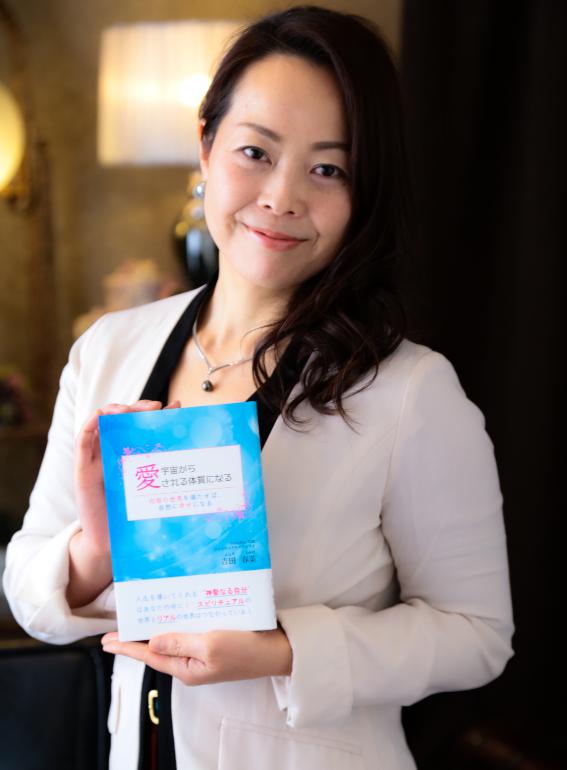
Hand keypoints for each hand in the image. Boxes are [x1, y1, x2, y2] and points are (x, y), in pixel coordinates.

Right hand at [74, 399, 178, 553]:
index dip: (149, 409)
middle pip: (119, 418)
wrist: (110, 541)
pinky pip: (82, 440)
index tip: (169, 408)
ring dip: (113, 410)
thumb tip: (184, 440)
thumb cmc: (132, 510)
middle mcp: (111, 450)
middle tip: (154, 408)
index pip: (135, 421)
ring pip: (100, 422)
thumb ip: (163, 458)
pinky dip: (91, 424)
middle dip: (135, 407)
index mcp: (127, 451)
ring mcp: (95, 458)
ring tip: (128, 410)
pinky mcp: (83, 469)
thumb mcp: (152, 480)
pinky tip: (102, 416)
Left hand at [101, 627, 292, 684]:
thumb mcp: (211, 646)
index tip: (105, 640)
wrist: (276, 652)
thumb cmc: (246, 650)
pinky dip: (178, 621)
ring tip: (139, 615)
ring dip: (156, 626)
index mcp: (185, 667)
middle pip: (157, 647)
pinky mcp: (213, 642)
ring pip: (172, 638)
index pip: (148, 655)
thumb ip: (180, 642)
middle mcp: (190, 663)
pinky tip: (174, 610)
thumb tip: (153, 640)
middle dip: (137, 636)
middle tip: (119, 623)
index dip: (126, 646)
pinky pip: (188, 632)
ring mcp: (202, 653)